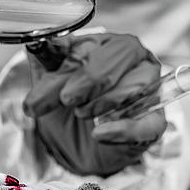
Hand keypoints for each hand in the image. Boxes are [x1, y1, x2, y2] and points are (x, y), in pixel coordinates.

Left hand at [23, 33, 166, 176]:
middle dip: (88, 79)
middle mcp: (132, 59)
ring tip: (81, 114)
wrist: (78, 146)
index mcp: (104, 42)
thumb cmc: (69, 105)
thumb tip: (35, 42)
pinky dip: (122, 128)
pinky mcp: (154, 121)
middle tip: (66, 98)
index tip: (49, 77)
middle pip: (120, 55)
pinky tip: (100, 132)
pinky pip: (146, 122)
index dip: (69, 58)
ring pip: (136, 85)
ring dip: (103, 102)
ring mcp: (148, 89)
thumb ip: (44, 59)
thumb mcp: (50, 81)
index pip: (92, 42)